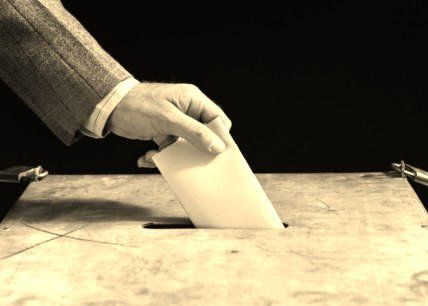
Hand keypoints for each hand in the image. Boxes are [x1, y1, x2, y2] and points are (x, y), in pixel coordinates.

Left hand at [106, 82, 231, 167]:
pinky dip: (161, 156)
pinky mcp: (164, 132)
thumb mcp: (169, 120)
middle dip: (195, 150)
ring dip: (174, 155)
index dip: (219, 137)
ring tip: (158, 156)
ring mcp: (175, 122)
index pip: (217, 119)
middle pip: (203, 135)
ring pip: (185, 145)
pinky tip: (147, 157)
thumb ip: (194, 132)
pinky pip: (170, 148)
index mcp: (193, 100)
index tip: (216, 153)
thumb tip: (217, 146)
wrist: (109, 108)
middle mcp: (187, 110)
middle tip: (191, 161)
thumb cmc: (138, 106)